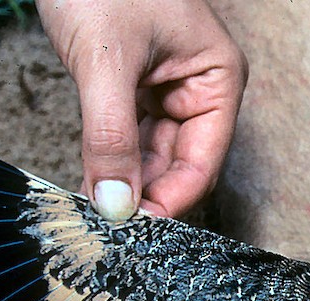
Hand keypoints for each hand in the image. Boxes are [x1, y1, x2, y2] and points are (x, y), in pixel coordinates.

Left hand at [37, 0, 245, 219]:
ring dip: (125, 179)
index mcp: (218, 76)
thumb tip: (114, 203)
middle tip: (107, 222)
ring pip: (154, 155)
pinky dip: (112, 158)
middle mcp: (201, 87)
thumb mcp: (104, 62)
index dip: (170, 199)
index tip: (133, 229)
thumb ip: (110, 136)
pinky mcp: (138, 87)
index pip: (204, 160)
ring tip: (97, 203)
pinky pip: (132, 137)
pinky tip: (92, 177)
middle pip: (180, 163)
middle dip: (145, 192)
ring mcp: (169, 88)